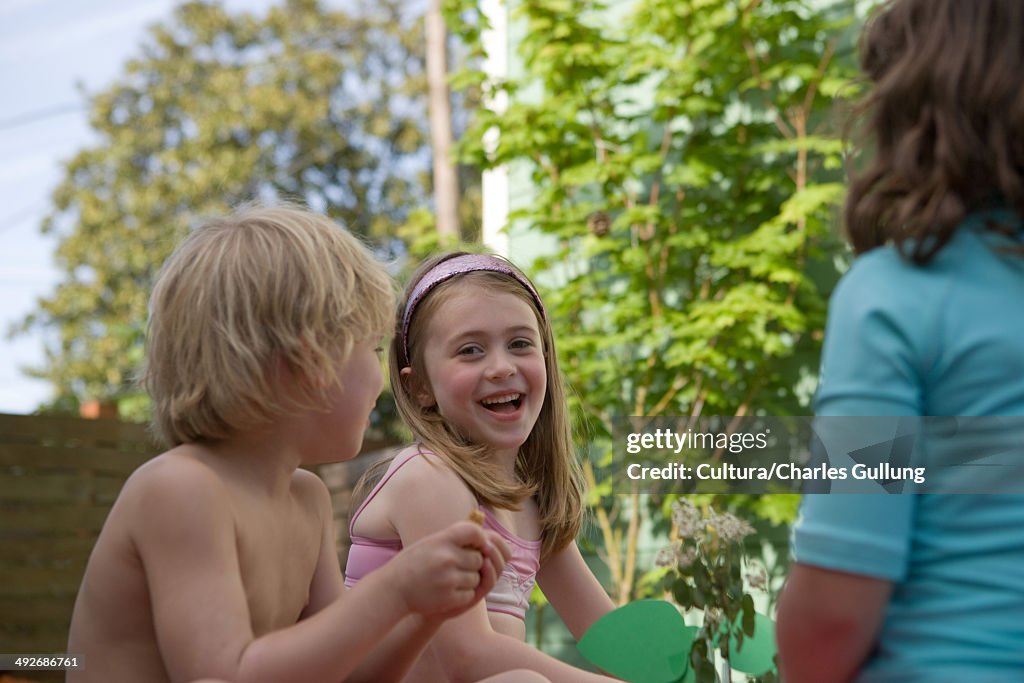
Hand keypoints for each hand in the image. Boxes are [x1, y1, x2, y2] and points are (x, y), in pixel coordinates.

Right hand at [390, 521, 509, 618]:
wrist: (392, 590)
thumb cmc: (412, 564)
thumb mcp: (429, 543)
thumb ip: (452, 539)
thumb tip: (482, 537)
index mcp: (441, 540)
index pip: (473, 531)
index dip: (479, 538)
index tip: (476, 545)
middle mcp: (447, 558)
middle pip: (478, 559)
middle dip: (472, 564)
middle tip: (456, 567)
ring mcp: (449, 579)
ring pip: (476, 578)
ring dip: (468, 580)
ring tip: (449, 580)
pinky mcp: (449, 598)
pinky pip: (470, 594)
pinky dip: (463, 595)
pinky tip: (448, 592)